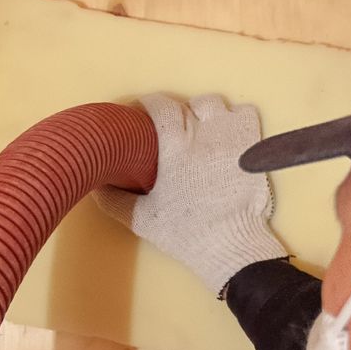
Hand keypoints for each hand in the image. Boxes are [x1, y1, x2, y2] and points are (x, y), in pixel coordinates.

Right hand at [95, 93, 287, 294]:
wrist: (233, 246)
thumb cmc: (187, 234)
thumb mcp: (143, 220)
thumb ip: (115, 200)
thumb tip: (96, 186)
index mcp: (175, 149)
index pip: (161, 107)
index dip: (149, 103)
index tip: (142, 111)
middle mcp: (205, 135)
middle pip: (187, 104)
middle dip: (176, 111)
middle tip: (171, 129)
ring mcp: (233, 137)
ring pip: (215, 104)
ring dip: (205, 111)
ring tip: (201, 128)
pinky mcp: (254, 146)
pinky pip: (245, 113)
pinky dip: (235, 118)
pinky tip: (228, 134)